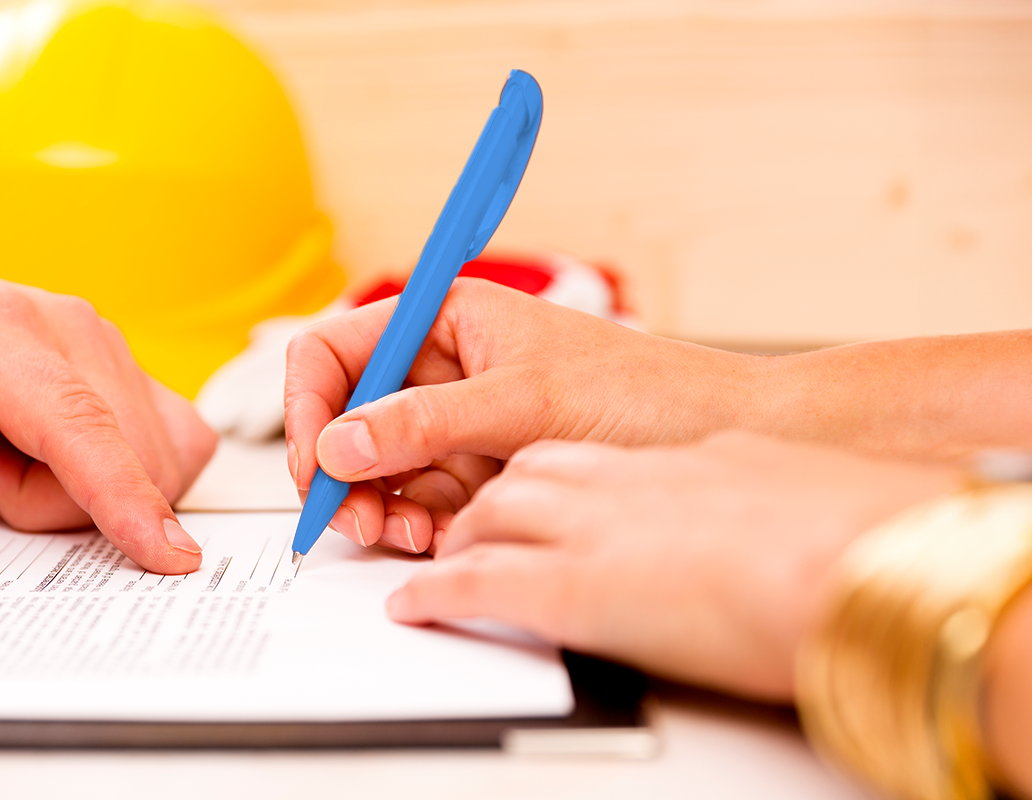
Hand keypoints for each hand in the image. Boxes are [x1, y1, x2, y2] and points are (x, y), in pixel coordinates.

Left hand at [0, 258, 216, 575]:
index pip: (79, 419)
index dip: (124, 492)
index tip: (164, 555)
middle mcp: (67, 326)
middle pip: (127, 452)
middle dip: (57, 504)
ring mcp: (99, 347)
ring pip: (150, 457)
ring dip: (81, 491)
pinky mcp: (115, 375)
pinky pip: (161, 447)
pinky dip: (112, 479)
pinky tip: (41, 461)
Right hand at [283, 278, 755, 551]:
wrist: (721, 436)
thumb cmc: (647, 392)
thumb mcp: (527, 402)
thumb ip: (427, 421)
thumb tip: (341, 441)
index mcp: (445, 319)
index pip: (335, 352)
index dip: (309, 407)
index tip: (316, 463)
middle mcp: (442, 368)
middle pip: (345, 419)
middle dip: (343, 472)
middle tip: (356, 519)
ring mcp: (459, 425)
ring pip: (378, 470)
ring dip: (380, 508)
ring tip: (411, 534)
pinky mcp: (480, 474)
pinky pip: (419, 503)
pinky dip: (418, 527)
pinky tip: (440, 540)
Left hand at [384, 431, 961, 699]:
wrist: (874, 561)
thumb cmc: (863, 538)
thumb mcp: (799, 502)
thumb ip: (758, 496)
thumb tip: (768, 516)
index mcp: (685, 460)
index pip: (583, 451)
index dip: (541, 474)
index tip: (525, 495)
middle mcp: (629, 481)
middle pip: (521, 474)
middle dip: (480, 500)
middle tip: (457, 526)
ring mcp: (595, 527)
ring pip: (487, 515)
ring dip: (453, 538)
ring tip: (434, 562)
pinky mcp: (574, 587)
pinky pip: (472, 583)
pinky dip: (432, 593)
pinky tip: (413, 606)